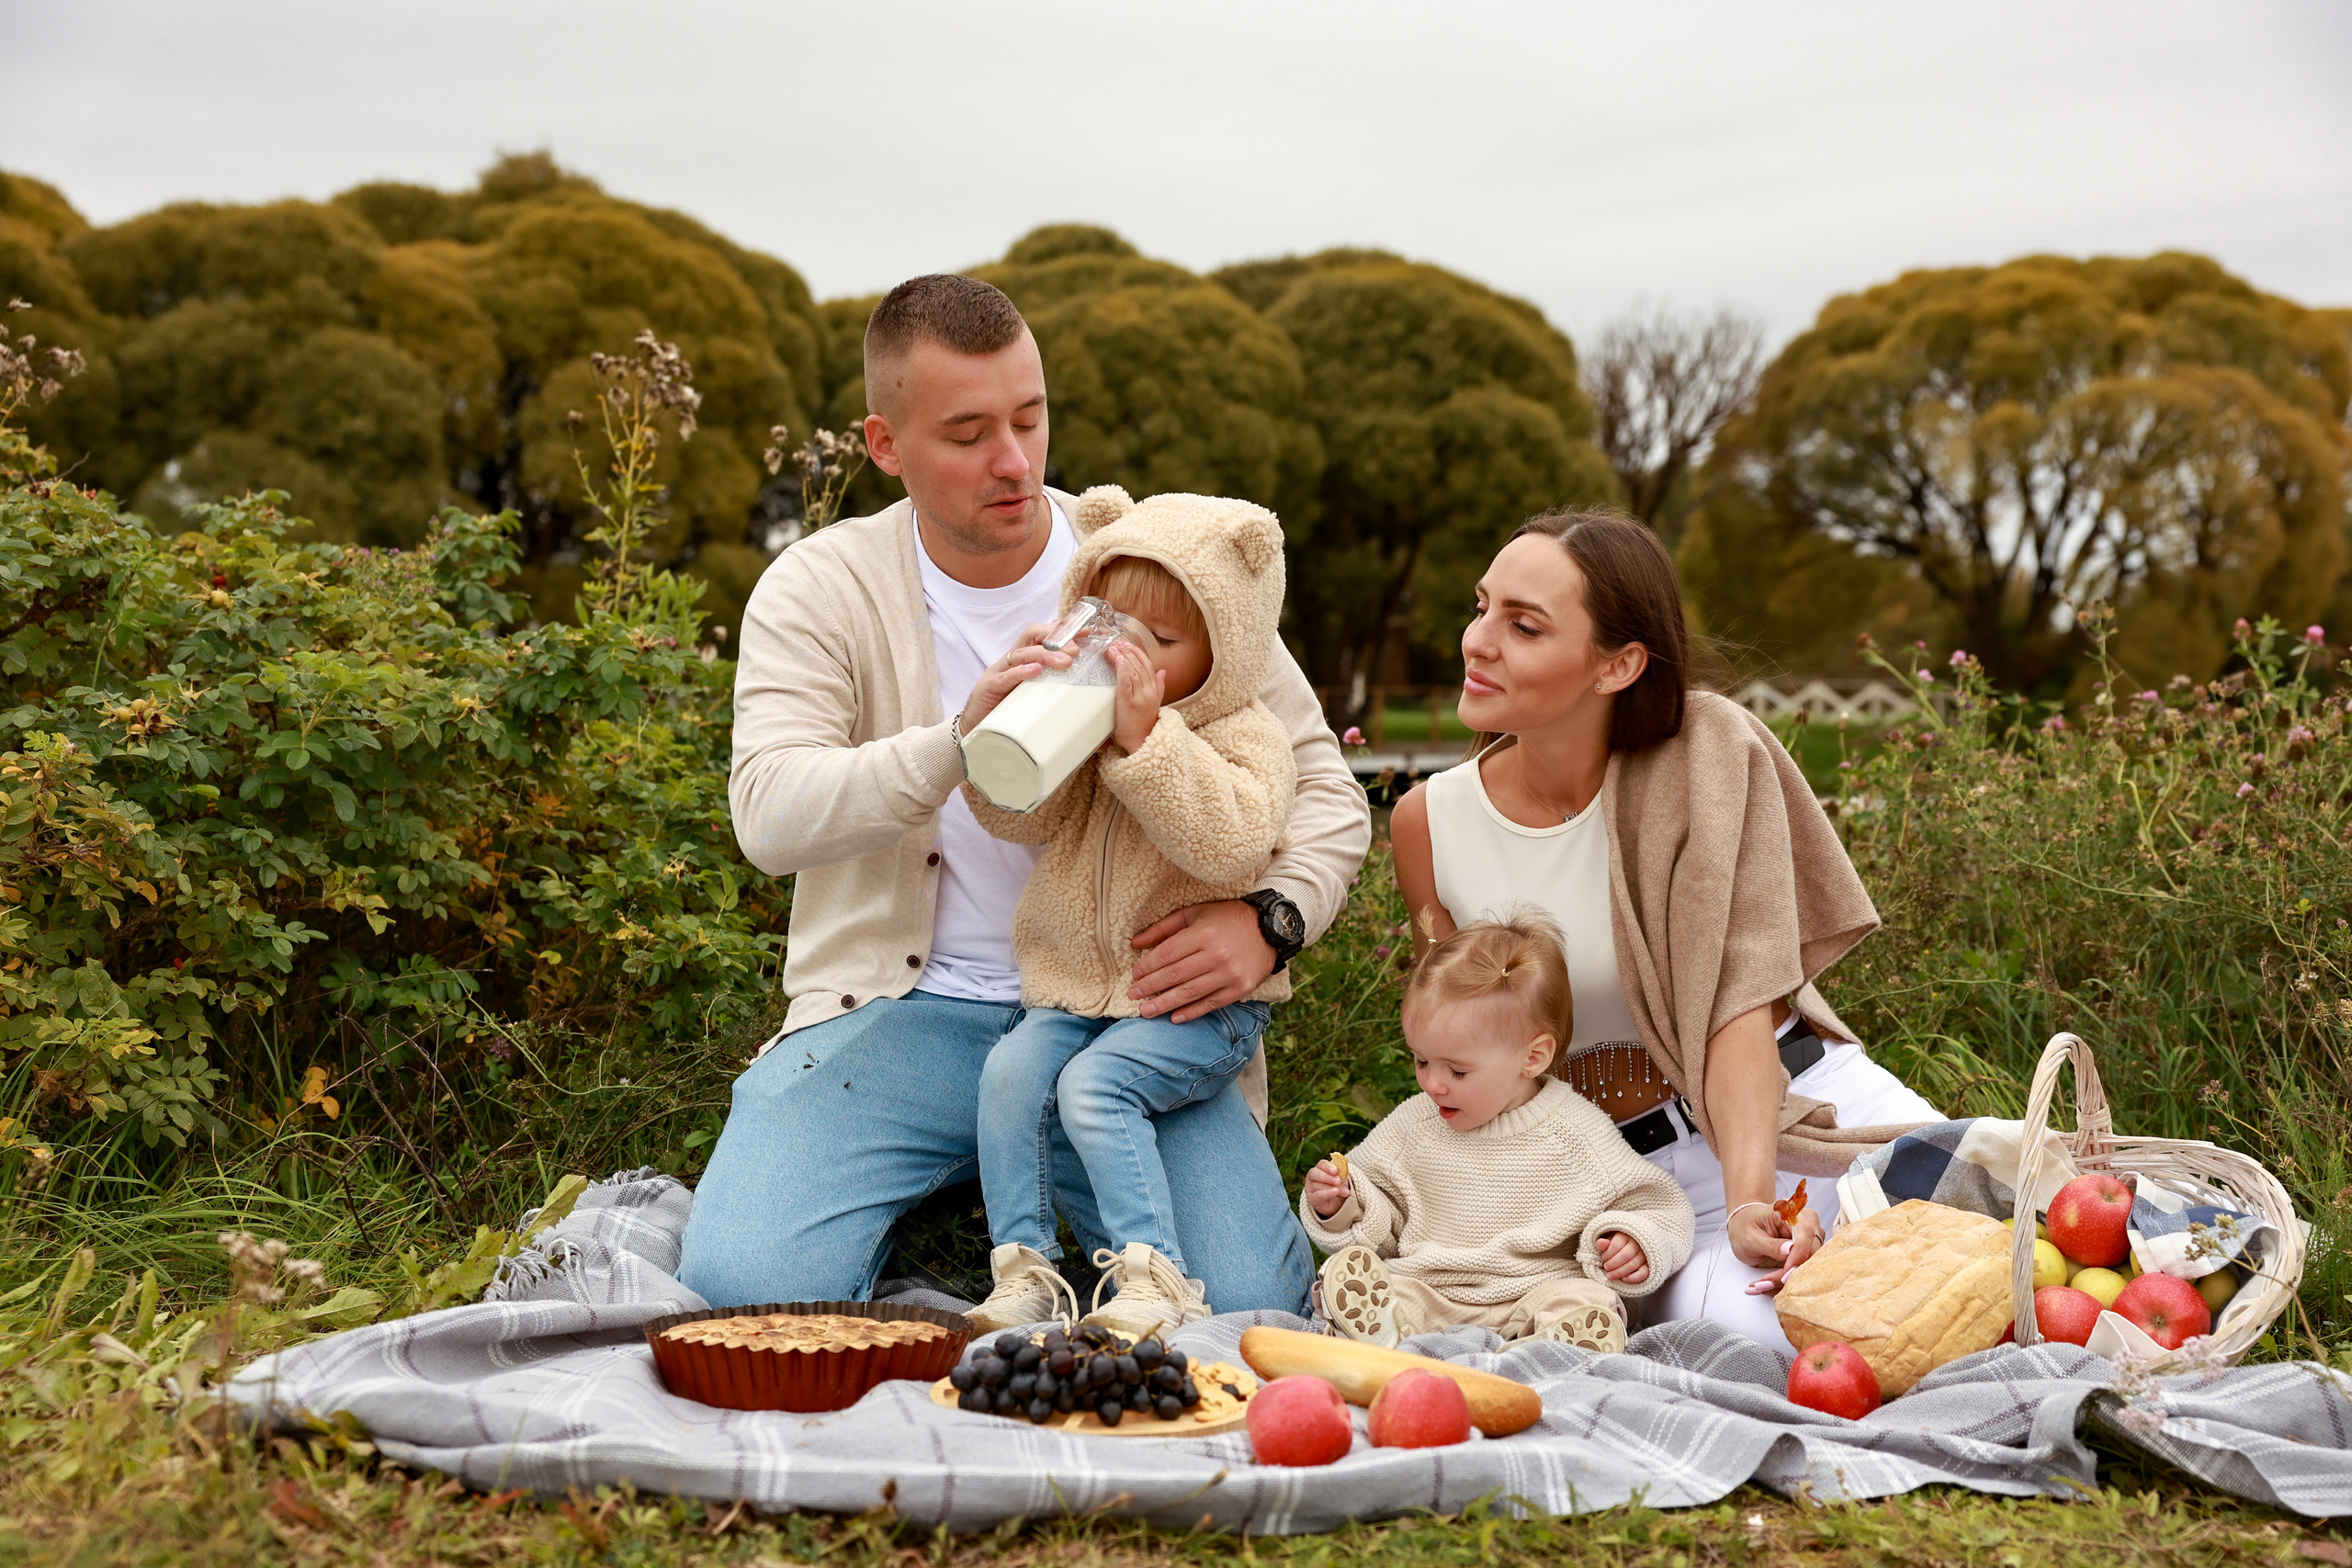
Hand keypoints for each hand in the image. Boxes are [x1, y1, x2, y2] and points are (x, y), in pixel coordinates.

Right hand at [957, 622, 1068, 733]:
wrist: (976, 729)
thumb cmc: (1007, 711)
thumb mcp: (1033, 693)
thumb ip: (1051, 682)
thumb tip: (1077, 677)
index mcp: (1023, 660)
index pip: (1041, 635)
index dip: (1063, 630)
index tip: (1086, 632)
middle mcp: (1010, 661)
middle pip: (1031, 636)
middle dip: (1055, 638)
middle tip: (1076, 650)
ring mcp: (998, 672)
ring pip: (1021, 654)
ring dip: (1045, 655)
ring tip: (1065, 662)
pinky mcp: (988, 688)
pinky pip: (1005, 677)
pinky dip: (1021, 672)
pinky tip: (1035, 671)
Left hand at [1106, 638, 1163, 753]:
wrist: (1141, 743)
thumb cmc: (1144, 726)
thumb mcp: (1155, 704)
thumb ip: (1159, 687)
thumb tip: (1163, 672)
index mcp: (1154, 691)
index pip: (1148, 666)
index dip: (1138, 653)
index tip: (1128, 645)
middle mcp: (1149, 692)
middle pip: (1140, 666)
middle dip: (1128, 652)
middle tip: (1118, 643)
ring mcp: (1139, 697)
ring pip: (1132, 671)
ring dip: (1123, 657)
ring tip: (1114, 648)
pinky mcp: (1128, 703)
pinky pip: (1126, 681)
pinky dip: (1122, 669)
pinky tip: (1118, 660)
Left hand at [1128, 900, 1275, 1022]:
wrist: (1270, 929)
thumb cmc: (1227, 918)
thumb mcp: (1195, 913)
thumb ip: (1164, 927)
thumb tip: (1135, 942)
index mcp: (1203, 934)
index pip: (1167, 954)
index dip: (1147, 966)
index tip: (1134, 974)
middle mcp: (1215, 955)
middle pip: (1174, 975)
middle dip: (1150, 987)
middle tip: (1132, 995)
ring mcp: (1229, 974)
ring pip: (1189, 992)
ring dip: (1164, 1004)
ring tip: (1146, 1011)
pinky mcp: (1240, 988)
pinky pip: (1210, 1003)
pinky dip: (1191, 1012)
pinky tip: (1174, 1017)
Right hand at [1304, 1158, 1351, 1218]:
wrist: (1338, 1202)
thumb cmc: (1339, 1186)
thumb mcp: (1342, 1179)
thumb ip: (1342, 1174)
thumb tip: (1343, 1170)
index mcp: (1320, 1168)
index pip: (1321, 1164)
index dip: (1328, 1167)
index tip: (1335, 1170)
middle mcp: (1312, 1176)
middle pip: (1315, 1173)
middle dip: (1327, 1177)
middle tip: (1338, 1181)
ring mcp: (1310, 1187)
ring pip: (1317, 1185)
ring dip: (1331, 1187)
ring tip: (1343, 1191)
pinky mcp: (1312, 1198)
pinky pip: (1318, 1195)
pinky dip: (1327, 1193)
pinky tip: (1335, 1192)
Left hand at [1594, 1230, 1649, 1284]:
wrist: (1634, 1245)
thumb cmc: (1619, 1243)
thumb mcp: (1611, 1240)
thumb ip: (1605, 1242)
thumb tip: (1599, 1243)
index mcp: (1627, 1235)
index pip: (1617, 1244)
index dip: (1608, 1253)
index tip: (1603, 1258)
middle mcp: (1638, 1244)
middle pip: (1625, 1255)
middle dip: (1613, 1264)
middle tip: (1606, 1268)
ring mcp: (1644, 1255)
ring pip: (1633, 1264)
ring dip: (1620, 1272)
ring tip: (1610, 1275)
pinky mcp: (1648, 1265)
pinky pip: (1643, 1273)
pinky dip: (1633, 1278)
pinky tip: (1624, 1279)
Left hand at [1731, 1200, 1823, 1293]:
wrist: (1744, 1228)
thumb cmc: (1745, 1228)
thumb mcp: (1751, 1238)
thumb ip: (1771, 1245)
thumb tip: (1790, 1249)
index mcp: (1789, 1211)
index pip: (1805, 1232)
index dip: (1799, 1255)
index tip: (1786, 1273)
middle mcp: (1805, 1222)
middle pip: (1811, 1251)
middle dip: (1790, 1272)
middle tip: (1767, 1283)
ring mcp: (1809, 1237)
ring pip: (1809, 1264)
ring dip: (1787, 1278)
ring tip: (1763, 1284)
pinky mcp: (1807, 1252)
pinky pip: (1803, 1269)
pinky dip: (1786, 1279)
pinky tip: (1769, 1283)